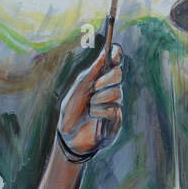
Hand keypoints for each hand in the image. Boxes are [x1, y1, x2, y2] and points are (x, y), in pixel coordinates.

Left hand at [58, 39, 123, 159]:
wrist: (68, 135)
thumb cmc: (71, 110)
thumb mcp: (79, 89)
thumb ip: (91, 72)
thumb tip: (104, 53)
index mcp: (100, 79)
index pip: (114, 62)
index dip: (116, 54)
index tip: (113, 53)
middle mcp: (110, 89)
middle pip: (119, 74)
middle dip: (106, 79)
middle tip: (94, 87)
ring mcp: (115, 104)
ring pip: (116, 93)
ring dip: (99, 99)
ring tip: (90, 107)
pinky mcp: (116, 119)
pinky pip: (113, 109)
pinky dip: (100, 112)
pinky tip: (93, 116)